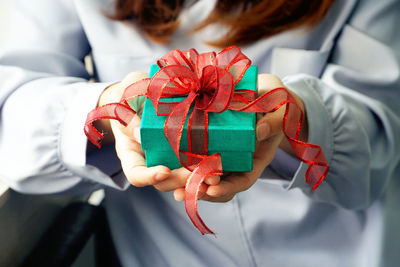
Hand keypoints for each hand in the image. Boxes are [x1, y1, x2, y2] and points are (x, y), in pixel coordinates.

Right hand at [96, 72, 219, 189]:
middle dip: (181, 180)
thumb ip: (128, 116)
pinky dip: (206, 165)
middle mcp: (149, 160)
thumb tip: (138, 132)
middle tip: (198, 175)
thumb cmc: (128, 97)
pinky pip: (195, 162)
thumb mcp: (124, 102)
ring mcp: (167, 157)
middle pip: (163, 181)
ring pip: (182, 176)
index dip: (149, 177)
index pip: (136, 174)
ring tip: (214, 174)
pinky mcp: (185, 148)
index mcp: (131, 153)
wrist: (141, 92)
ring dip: (198, 178)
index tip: (164, 171)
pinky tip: (219, 163)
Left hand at [173, 74, 307, 201]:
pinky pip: (198, 156)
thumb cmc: (277, 102)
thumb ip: (274, 121)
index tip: (212, 190)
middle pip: (220, 184)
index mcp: (257, 157)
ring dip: (188, 182)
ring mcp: (224, 153)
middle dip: (201, 190)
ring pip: (206, 175)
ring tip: (169, 186)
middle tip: (181, 193)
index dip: (228, 187)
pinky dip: (184, 162)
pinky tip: (166, 165)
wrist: (266, 93)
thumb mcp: (281, 109)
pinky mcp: (211, 142)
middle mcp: (239, 160)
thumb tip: (260, 131)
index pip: (243, 180)